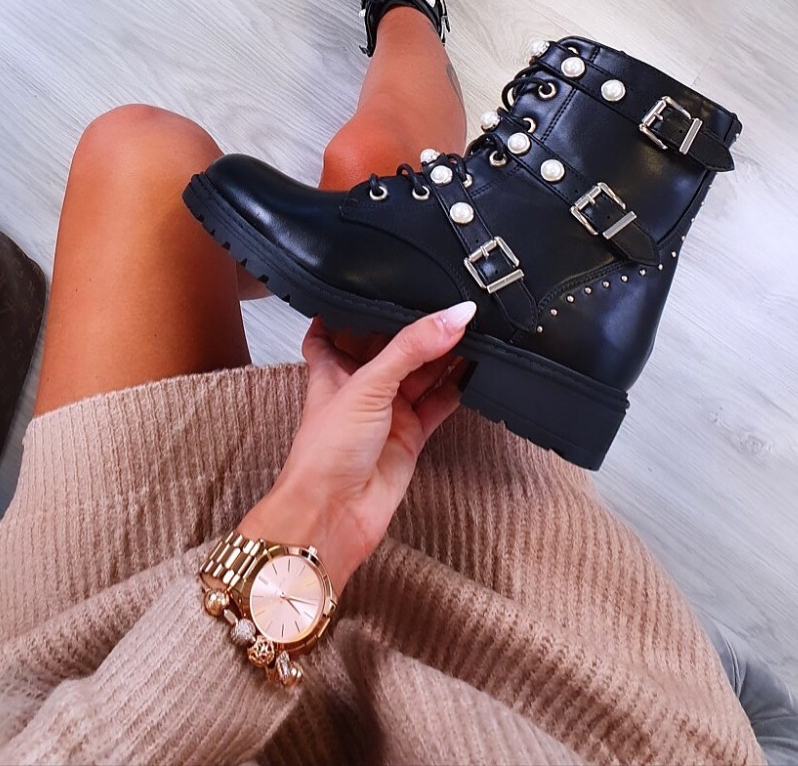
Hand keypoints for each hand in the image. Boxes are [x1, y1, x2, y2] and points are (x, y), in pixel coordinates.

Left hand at [237, 301, 475, 595]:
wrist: (332, 513)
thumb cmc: (323, 454)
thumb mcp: (367, 384)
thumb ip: (412, 347)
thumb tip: (452, 316)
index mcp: (334, 368)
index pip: (340, 327)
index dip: (357, 308)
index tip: (381, 284)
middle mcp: (361, 388)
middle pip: (394, 348)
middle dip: (419, 329)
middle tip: (450, 303)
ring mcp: (387, 412)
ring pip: (421, 373)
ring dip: (444, 354)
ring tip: (472, 327)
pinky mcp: (410, 436)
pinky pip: (438, 403)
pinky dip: (456, 387)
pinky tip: (474, 369)